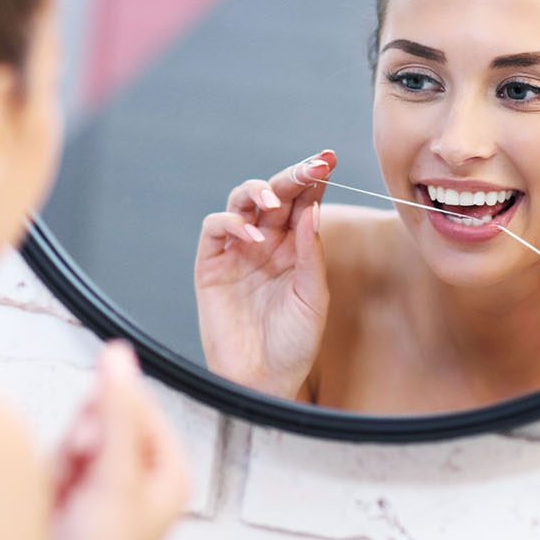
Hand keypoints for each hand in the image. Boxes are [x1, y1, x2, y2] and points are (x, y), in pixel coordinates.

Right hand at [49, 341, 189, 539]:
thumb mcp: (113, 479)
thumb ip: (116, 413)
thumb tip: (119, 357)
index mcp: (168, 468)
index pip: (140, 403)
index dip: (111, 412)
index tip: (96, 438)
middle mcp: (139, 473)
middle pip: (103, 417)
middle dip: (83, 443)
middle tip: (82, 470)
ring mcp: (105, 483)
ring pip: (75, 436)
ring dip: (62, 462)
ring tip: (67, 494)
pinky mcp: (73, 492)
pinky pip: (55, 459)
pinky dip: (49, 476)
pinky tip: (53, 500)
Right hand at [193, 150, 336, 398]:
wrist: (264, 381)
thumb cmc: (293, 344)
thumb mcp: (313, 298)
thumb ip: (310, 254)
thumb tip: (311, 210)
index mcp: (294, 247)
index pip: (303, 202)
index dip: (313, 179)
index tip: (329, 159)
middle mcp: (266, 243)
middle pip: (275, 195)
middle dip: (291, 176)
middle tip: (309, 165)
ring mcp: (237, 251)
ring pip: (241, 202)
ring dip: (257, 191)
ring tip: (273, 199)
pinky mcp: (211, 265)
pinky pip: (215, 229)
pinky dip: (231, 223)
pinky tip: (252, 236)